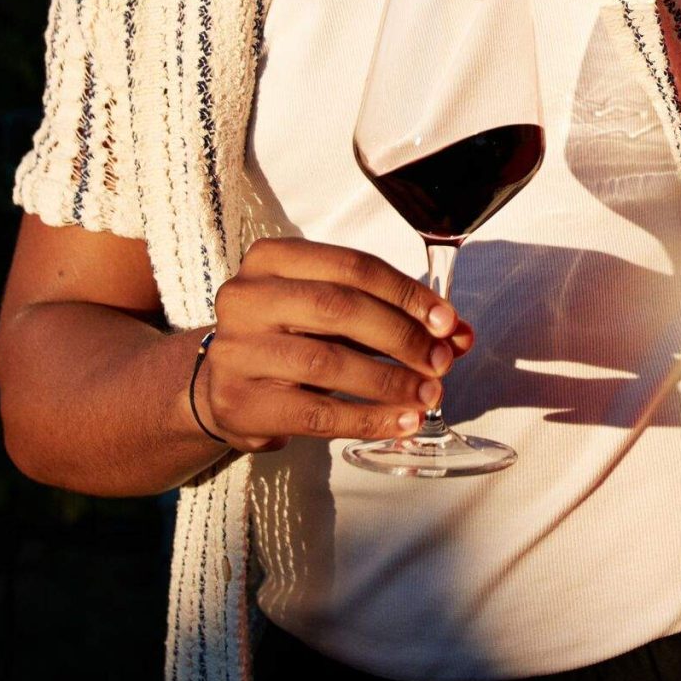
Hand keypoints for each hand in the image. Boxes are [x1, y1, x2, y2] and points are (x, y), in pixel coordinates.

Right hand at [190, 238, 473, 449]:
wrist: (220, 387)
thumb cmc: (289, 339)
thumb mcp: (333, 316)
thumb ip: (393, 317)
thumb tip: (460, 335)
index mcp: (272, 259)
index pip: (352, 266)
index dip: (406, 293)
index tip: (446, 321)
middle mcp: (246, 297)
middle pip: (340, 308)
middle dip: (401, 335)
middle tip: (442, 361)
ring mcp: (236, 350)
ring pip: (328, 362)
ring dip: (389, 380)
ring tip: (428, 394)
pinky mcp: (239, 402)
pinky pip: (315, 412)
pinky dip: (367, 418)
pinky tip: (400, 422)